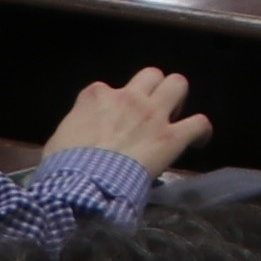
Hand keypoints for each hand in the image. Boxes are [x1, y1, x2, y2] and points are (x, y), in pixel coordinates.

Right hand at [49, 64, 206, 174]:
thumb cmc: (64, 166)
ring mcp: (152, 114)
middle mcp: (127, 97)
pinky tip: (199, 140)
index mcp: (96, 96)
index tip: (112, 123)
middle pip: (151, 75)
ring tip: (174, 116)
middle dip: (154, 88)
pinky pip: (199, 123)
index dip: (113, 105)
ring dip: (177, 98)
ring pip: (178, 83)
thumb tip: (76, 137)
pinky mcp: (171, 136)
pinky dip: (201, 131)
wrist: (83, 185)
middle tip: (150, 111)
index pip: (107, 89)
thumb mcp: (58, 138)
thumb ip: (74, 126)